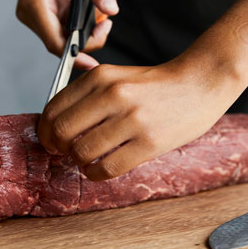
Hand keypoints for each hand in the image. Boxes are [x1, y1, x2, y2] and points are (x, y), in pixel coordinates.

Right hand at [16, 0, 117, 70]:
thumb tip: (111, 11)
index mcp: (34, 4)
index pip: (55, 43)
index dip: (75, 56)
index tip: (92, 65)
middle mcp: (32, 13)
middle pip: (65, 42)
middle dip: (90, 33)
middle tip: (106, 19)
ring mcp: (39, 13)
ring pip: (70, 34)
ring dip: (90, 22)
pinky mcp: (46, 10)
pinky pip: (69, 24)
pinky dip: (85, 15)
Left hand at [37, 56, 246, 180]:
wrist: (202, 82)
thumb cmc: (157, 84)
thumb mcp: (118, 74)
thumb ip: (88, 91)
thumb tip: (56, 117)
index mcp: (101, 77)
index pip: (54, 108)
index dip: (45, 130)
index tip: (49, 139)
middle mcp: (113, 95)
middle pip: (62, 132)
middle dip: (57, 147)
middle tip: (65, 151)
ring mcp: (132, 120)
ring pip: (82, 152)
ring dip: (79, 161)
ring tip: (88, 159)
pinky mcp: (149, 143)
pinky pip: (108, 168)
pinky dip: (96, 174)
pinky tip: (101, 169)